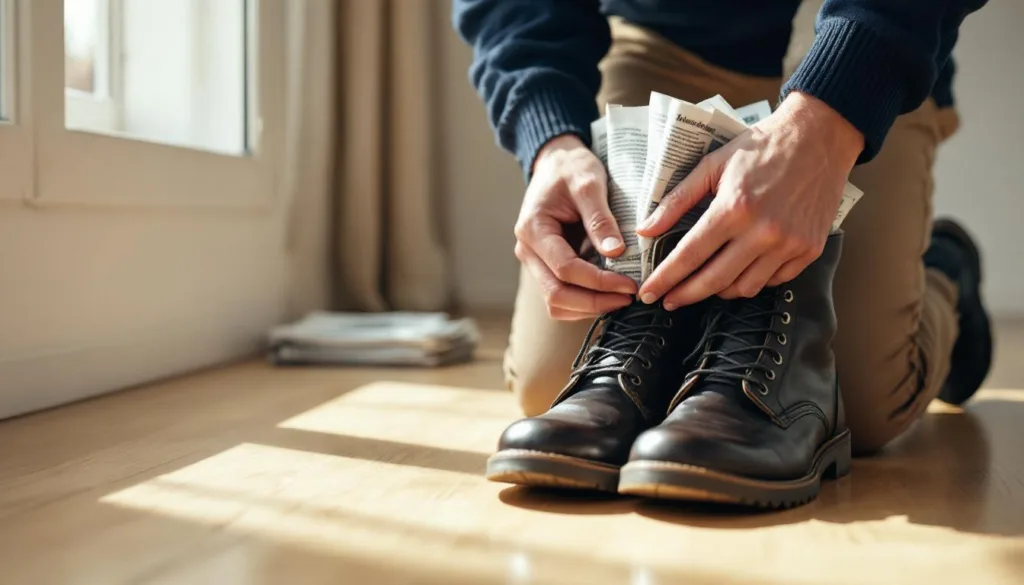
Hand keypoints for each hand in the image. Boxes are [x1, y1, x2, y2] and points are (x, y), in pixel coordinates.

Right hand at [515, 134, 637, 319]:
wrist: (557, 162)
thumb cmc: (571, 168)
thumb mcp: (588, 183)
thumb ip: (600, 219)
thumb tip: (616, 253)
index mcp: (533, 229)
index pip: (565, 268)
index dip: (598, 282)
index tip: (629, 284)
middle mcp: (528, 250)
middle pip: (556, 294)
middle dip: (595, 302)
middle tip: (628, 298)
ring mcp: (535, 261)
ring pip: (557, 302)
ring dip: (588, 307)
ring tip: (621, 298)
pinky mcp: (546, 265)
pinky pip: (561, 295)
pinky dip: (584, 302)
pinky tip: (608, 293)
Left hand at [635, 92, 863, 308]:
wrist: (818, 136)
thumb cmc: (761, 147)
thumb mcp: (713, 164)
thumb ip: (676, 200)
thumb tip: (644, 230)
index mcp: (734, 208)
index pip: (689, 255)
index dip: (665, 279)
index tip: (648, 293)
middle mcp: (763, 232)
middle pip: (714, 280)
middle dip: (685, 295)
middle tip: (668, 301)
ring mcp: (789, 244)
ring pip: (745, 288)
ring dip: (719, 291)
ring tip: (703, 284)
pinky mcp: (809, 250)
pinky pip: (774, 281)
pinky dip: (752, 281)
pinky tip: (739, 271)